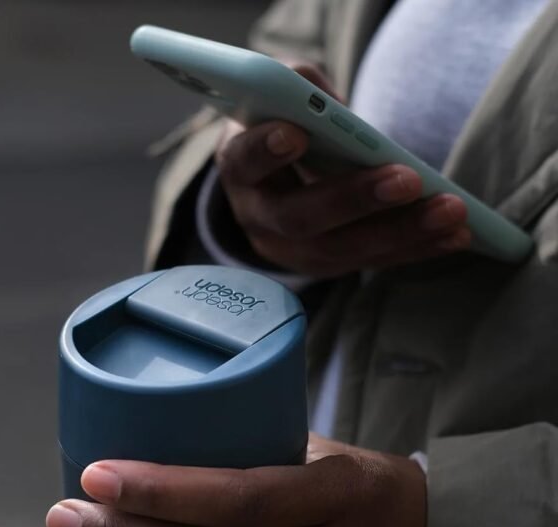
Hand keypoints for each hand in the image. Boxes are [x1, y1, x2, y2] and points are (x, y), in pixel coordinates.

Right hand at [215, 63, 470, 277]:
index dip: (266, 151)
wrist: (275, 181)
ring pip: (341, 251)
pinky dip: (415, 249)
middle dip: (355, 200)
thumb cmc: (284, 129)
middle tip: (407, 180)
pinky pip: (369, 262)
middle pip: (300, 218)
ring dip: (401, 233)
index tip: (297, 134)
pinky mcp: (325, 265)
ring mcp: (290, 251)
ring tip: (451, 211)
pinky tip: (455, 236)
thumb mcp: (280, 103)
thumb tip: (332, 109)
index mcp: (241, 170)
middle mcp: (258, 218)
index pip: (245, 161)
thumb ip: (299, 92)